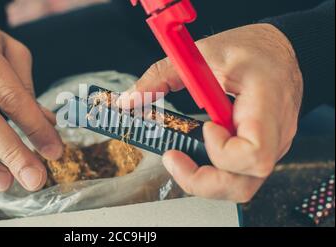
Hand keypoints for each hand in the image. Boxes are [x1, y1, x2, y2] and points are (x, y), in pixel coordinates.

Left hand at [120, 24, 302, 201]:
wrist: (280, 51)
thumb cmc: (250, 49)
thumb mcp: (202, 54)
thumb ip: (162, 76)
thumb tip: (129, 100)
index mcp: (266, 104)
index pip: (254, 153)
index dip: (222, 151)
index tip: (205, 128)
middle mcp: (275, 133)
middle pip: (246, 183)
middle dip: (202, 181)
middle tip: (173, 158)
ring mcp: (272, 146)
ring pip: (242, 187)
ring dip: (205, 181)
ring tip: (180, 159)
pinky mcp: (264, 151)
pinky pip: (240, 176)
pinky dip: (214, 172)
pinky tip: (197, 154)